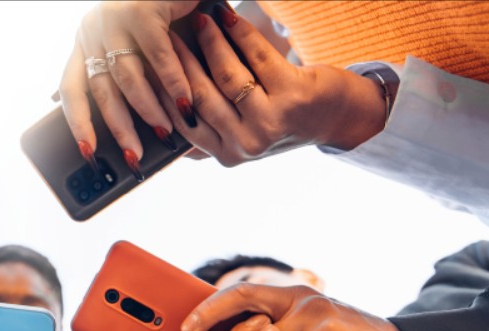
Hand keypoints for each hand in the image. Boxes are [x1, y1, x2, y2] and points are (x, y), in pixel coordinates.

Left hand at [60, 1, 198, 173]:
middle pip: (100, 90)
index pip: (71, 88)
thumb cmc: (165, 12)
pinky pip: (157, 58)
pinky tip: (184, 103)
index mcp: (86, 42)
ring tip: (164, 131)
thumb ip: (136, 79)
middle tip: (134, 155)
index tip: (87, 151)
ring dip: (148, 109)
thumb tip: (142, 129)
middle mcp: (92, 30)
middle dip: (119, 128)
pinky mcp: (140, 10)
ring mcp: (113, 19)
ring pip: (128, 77)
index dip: (78, 122)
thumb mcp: (140, 48)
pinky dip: (173, 83)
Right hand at [157, 5, 385, 165]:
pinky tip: (227, 16)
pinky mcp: (292, 95)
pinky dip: (239, 33)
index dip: (165, 89)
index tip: (152, 61)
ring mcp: (270, 122)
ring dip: (210, 42)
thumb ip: (206, 135)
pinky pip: (256, 56)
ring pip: (226, 75)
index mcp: (227, 154)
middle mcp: (246, 144)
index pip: (184, 119)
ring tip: (199, 20)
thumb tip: (161, 120)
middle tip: (167, 34)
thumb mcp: (241, 135)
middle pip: (200, 96)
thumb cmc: (282, 120)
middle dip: (181, 60)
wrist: (336, 117)